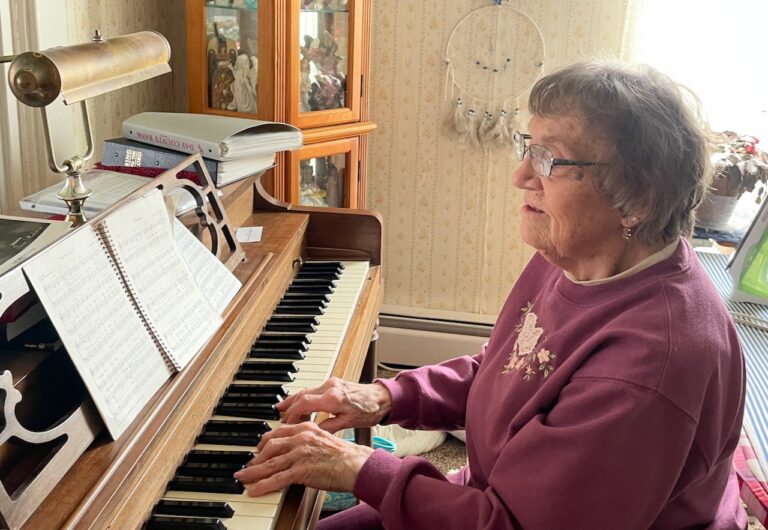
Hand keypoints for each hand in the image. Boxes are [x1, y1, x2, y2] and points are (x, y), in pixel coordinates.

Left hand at [234, 422, 373, 496]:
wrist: (356, 464)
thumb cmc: (345, 455)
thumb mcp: (324, 439)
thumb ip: (308, 441)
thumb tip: (296, 450)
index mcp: (307, 429)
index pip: (279, 432)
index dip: (265, 442)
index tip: (259, 448)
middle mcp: (301, 438)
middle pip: (270, 446)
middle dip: (256, 457)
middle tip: (249, 465)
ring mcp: (300, 454)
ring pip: (270, 463)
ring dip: (253, 472)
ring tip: (243, 477)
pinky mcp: (301, 470)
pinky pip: (276, 479)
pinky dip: (262, 485)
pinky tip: (253, 489)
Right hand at [277, 377, 391, 432]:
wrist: (383, 397)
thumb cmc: (369, 411)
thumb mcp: (349, 423)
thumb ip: (329, 427)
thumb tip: (314, 431)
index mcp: (333, 398)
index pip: (304, 403)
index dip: (292, 413)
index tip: (286, 422)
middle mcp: (330, 387)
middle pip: (302, 394)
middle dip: (288, 405)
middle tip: (278, 415)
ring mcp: (331, 383)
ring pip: (307, 390)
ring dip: (295, 399)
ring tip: (282, 408)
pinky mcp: (334, 383)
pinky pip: (314, 389)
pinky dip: (305, 396)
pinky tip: (300, 403)